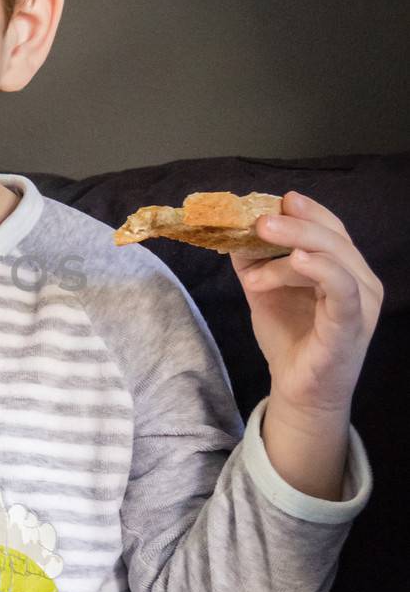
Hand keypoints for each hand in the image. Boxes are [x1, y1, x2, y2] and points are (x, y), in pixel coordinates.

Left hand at [229, 192, 382, 417]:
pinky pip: (342, 289)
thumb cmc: (289, 338)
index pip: (331, 227)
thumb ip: (253, 259)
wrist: (299, 391)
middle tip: (259, 221)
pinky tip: (297, 260)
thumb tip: (231, 227)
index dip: (307, 210)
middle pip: (332, 237)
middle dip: (294, 224)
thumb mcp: (265, 290)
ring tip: (256, 261)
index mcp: (343, 267)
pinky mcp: (352, 325)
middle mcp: (360, 280)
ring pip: (333, 257)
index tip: (276, 200)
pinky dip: (320, 269)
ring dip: (291, 250)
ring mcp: (360, 302)